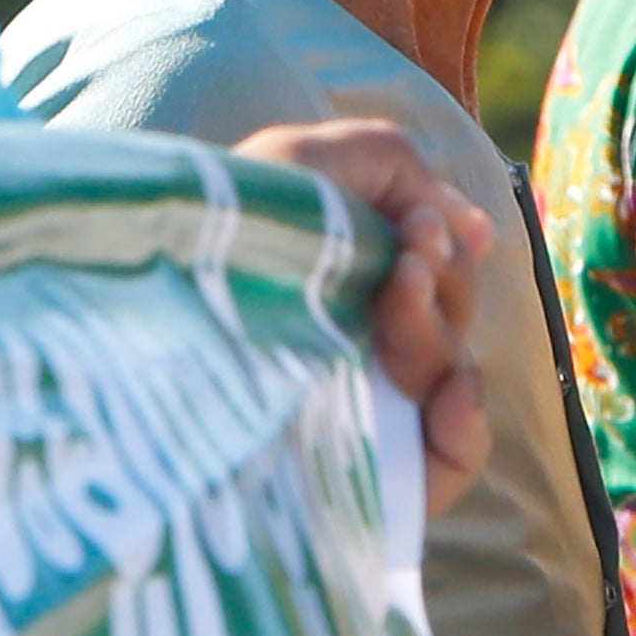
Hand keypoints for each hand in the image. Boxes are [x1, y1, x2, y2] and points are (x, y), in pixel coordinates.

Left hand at [241, 115, 492, 519]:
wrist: (158, 309)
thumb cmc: (221, 227)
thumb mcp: (301, 161)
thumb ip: (398, 169)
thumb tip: (477, 233)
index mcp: (338, 279)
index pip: (431, 274)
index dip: (441, 248)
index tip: (417, 229)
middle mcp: (349, 343)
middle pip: (447, 322)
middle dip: (439, 283)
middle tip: (403, 261)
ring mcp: (356, 407)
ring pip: (449, 376)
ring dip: (438, 330)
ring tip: (400, 297)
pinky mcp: (363, 473)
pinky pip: (452, 461)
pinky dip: (467, 422)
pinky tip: (452, 393)